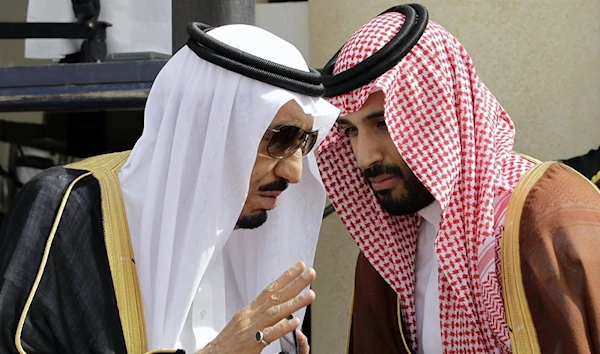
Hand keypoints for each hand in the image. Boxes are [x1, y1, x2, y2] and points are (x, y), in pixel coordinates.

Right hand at [197, 261, 315, 353]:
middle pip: (275, 296)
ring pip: (274, 312)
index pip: (270, 289)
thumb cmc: (226, 345)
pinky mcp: (251, 345)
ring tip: (310, 295)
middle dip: (294, 283)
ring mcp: (250, 329)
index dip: (285, 277)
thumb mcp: (242, 324)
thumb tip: (275, 307)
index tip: (299, 267)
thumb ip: (259, 315)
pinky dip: (282, 327)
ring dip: (294, 303)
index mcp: (249, 311)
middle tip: (310, 273)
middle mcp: (250, 317)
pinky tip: (295, 322)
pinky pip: (268, 335)